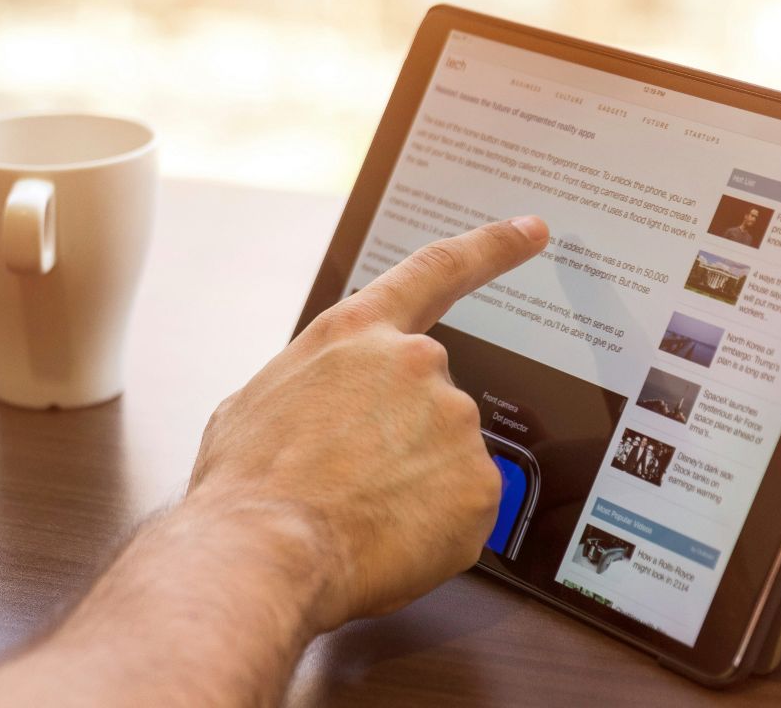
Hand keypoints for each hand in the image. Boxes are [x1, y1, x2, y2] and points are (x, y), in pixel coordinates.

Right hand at [187, 216, 549, 631]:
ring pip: (447, 458)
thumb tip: (325, 412)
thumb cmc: (248, 481)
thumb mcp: (258, 402)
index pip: (436, 271)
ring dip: (413, 485)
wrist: (264, 548)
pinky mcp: (481, 484)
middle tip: (350, 482)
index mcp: (356, 333)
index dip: (492, 248)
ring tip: (356, 512)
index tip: (531, 231)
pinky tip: (385, 536)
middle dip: (399, 441)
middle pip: (429, 400)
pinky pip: (464, 508)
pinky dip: (433, 526)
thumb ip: (316, 386)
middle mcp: (416, 364)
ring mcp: (454, 422)